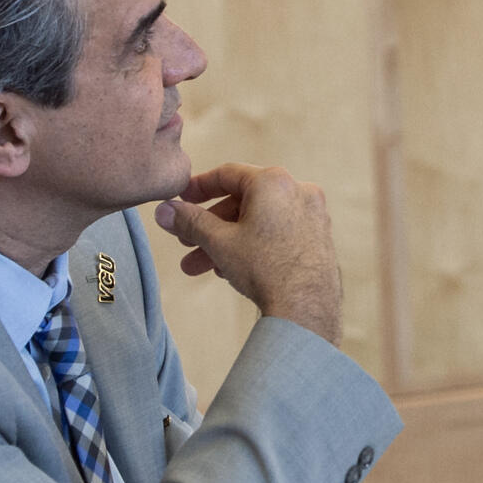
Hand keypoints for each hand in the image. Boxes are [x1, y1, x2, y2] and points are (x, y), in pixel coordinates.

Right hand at [156, 163, 343, 345]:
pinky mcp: (318, 236)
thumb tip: (164, 210)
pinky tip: (230, 270)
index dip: (198, 186)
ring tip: (201, 267)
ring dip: (225, 241)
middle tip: (185, 244)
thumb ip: (189, 221)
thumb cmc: (264, 268)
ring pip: (258, 221)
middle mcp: (298, 190)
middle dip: (208, 226)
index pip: (227, 174)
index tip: (180, 199)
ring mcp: (312, 213)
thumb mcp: (219, 241)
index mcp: (274, 182)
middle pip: (242, 201)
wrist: (305, 308)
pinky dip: (251, 245)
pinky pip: (277, 232)